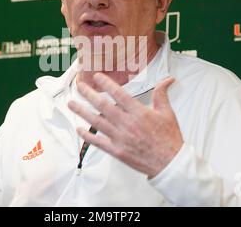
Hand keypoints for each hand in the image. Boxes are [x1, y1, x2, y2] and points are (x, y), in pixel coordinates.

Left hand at [68, 73, 182, 178]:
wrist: (169, 163)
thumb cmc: (168, 139)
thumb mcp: (167, 113)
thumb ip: (162, 94)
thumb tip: (167, 79)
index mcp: (139, 113)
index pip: (119, 94)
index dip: (106, 84)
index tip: (97, 76)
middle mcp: (127, 124)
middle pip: (103, 106)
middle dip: (88, 94)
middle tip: (79, 86)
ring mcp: (120, 138)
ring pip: (96, 122)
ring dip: (82, 112)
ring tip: (71, 104)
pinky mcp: (117, 151)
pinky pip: (98, 142)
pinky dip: (87, 136)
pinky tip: (79, 129)